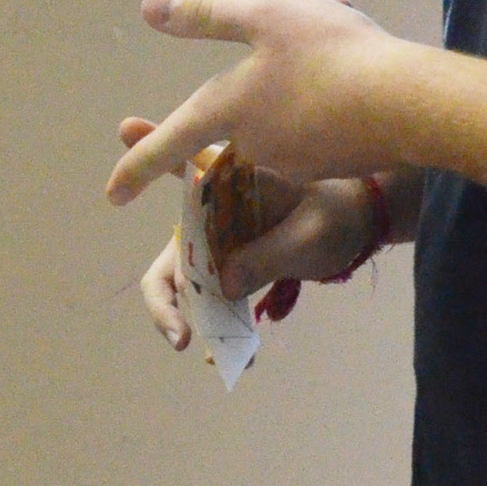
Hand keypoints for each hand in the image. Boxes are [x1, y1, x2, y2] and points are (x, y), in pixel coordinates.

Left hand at [106, 0, 402, 207]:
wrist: (408, 103)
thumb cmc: (329, 52)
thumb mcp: (263, 15)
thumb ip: (205, 14)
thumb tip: (149, 7)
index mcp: (228, 110)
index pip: (172, 141)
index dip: (139, 165)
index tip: (111, 196)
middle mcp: (256, 145)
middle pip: (245, 105)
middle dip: (269, 62)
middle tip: (320, 10)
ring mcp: (297, 159)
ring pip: (287, 107)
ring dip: (305, 68)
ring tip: (344, 24)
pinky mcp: (336, 163)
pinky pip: (319, 122)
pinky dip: (332, 91)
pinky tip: (365, 63)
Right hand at [129, 147, 382, 350]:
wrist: (359, 224)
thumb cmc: (337, 213)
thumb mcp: (313, 233)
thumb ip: (270, 256)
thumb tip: (224, 288)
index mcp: (230, 184)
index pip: (184, 164)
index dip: (148, 147)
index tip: (126, 127)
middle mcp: (213, 214)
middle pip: (170, 257)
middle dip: (164, 300)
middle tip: (180, 335)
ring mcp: (220, 244)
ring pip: (185, 287)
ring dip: (191, 322)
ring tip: (212, 354)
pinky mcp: (233, 267)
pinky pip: (214, 302)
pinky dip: (220, 330)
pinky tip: (237, 358)